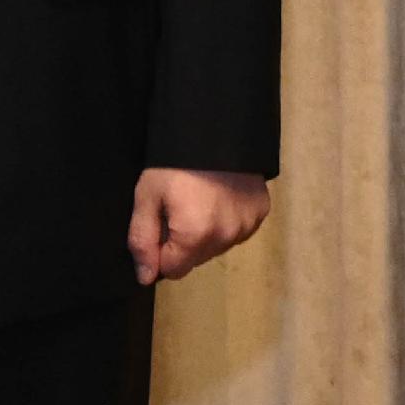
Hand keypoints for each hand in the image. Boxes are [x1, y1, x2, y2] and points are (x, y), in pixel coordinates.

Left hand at [130, 168, 269, 283]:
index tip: (160, 224)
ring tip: (200, 200)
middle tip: (179, 207)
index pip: (173, 270)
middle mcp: (226, 238)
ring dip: (207, 234)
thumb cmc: (174, 163)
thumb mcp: (147, 197)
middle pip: (196, 260)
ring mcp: (247, 226)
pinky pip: (237, 231)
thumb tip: (146, 278)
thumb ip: (142, 240)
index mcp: (195, 236)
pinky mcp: (261, 212)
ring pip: (217, 247)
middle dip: (184, 243)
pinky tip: (220, 197)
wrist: (216, 127)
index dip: (161, 251)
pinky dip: (227, 221)